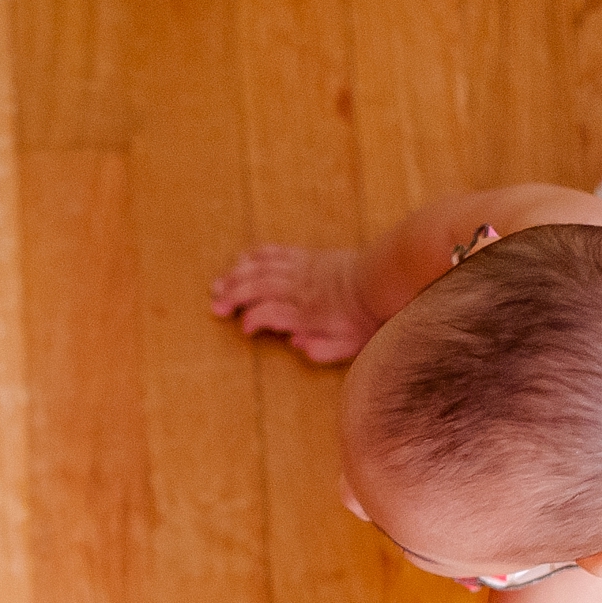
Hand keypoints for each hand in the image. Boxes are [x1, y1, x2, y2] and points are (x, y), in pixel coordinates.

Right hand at [210, 245, 378, 362]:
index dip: (253, 320)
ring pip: (260, 269)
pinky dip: (254, 256)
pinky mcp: (305, 257)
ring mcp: (301, 270)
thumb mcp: (350, 345)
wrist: (386, 279)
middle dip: (233, 296)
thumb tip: (295, 345)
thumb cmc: (367, 318)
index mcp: (308, 314)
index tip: (244, 329)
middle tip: (214, 306)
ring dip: (236, 277)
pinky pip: (274, 253)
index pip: (270, 313)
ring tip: (217, 286)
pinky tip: (240, 262)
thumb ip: (321, 350)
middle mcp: (300, 289)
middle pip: (257, 288)